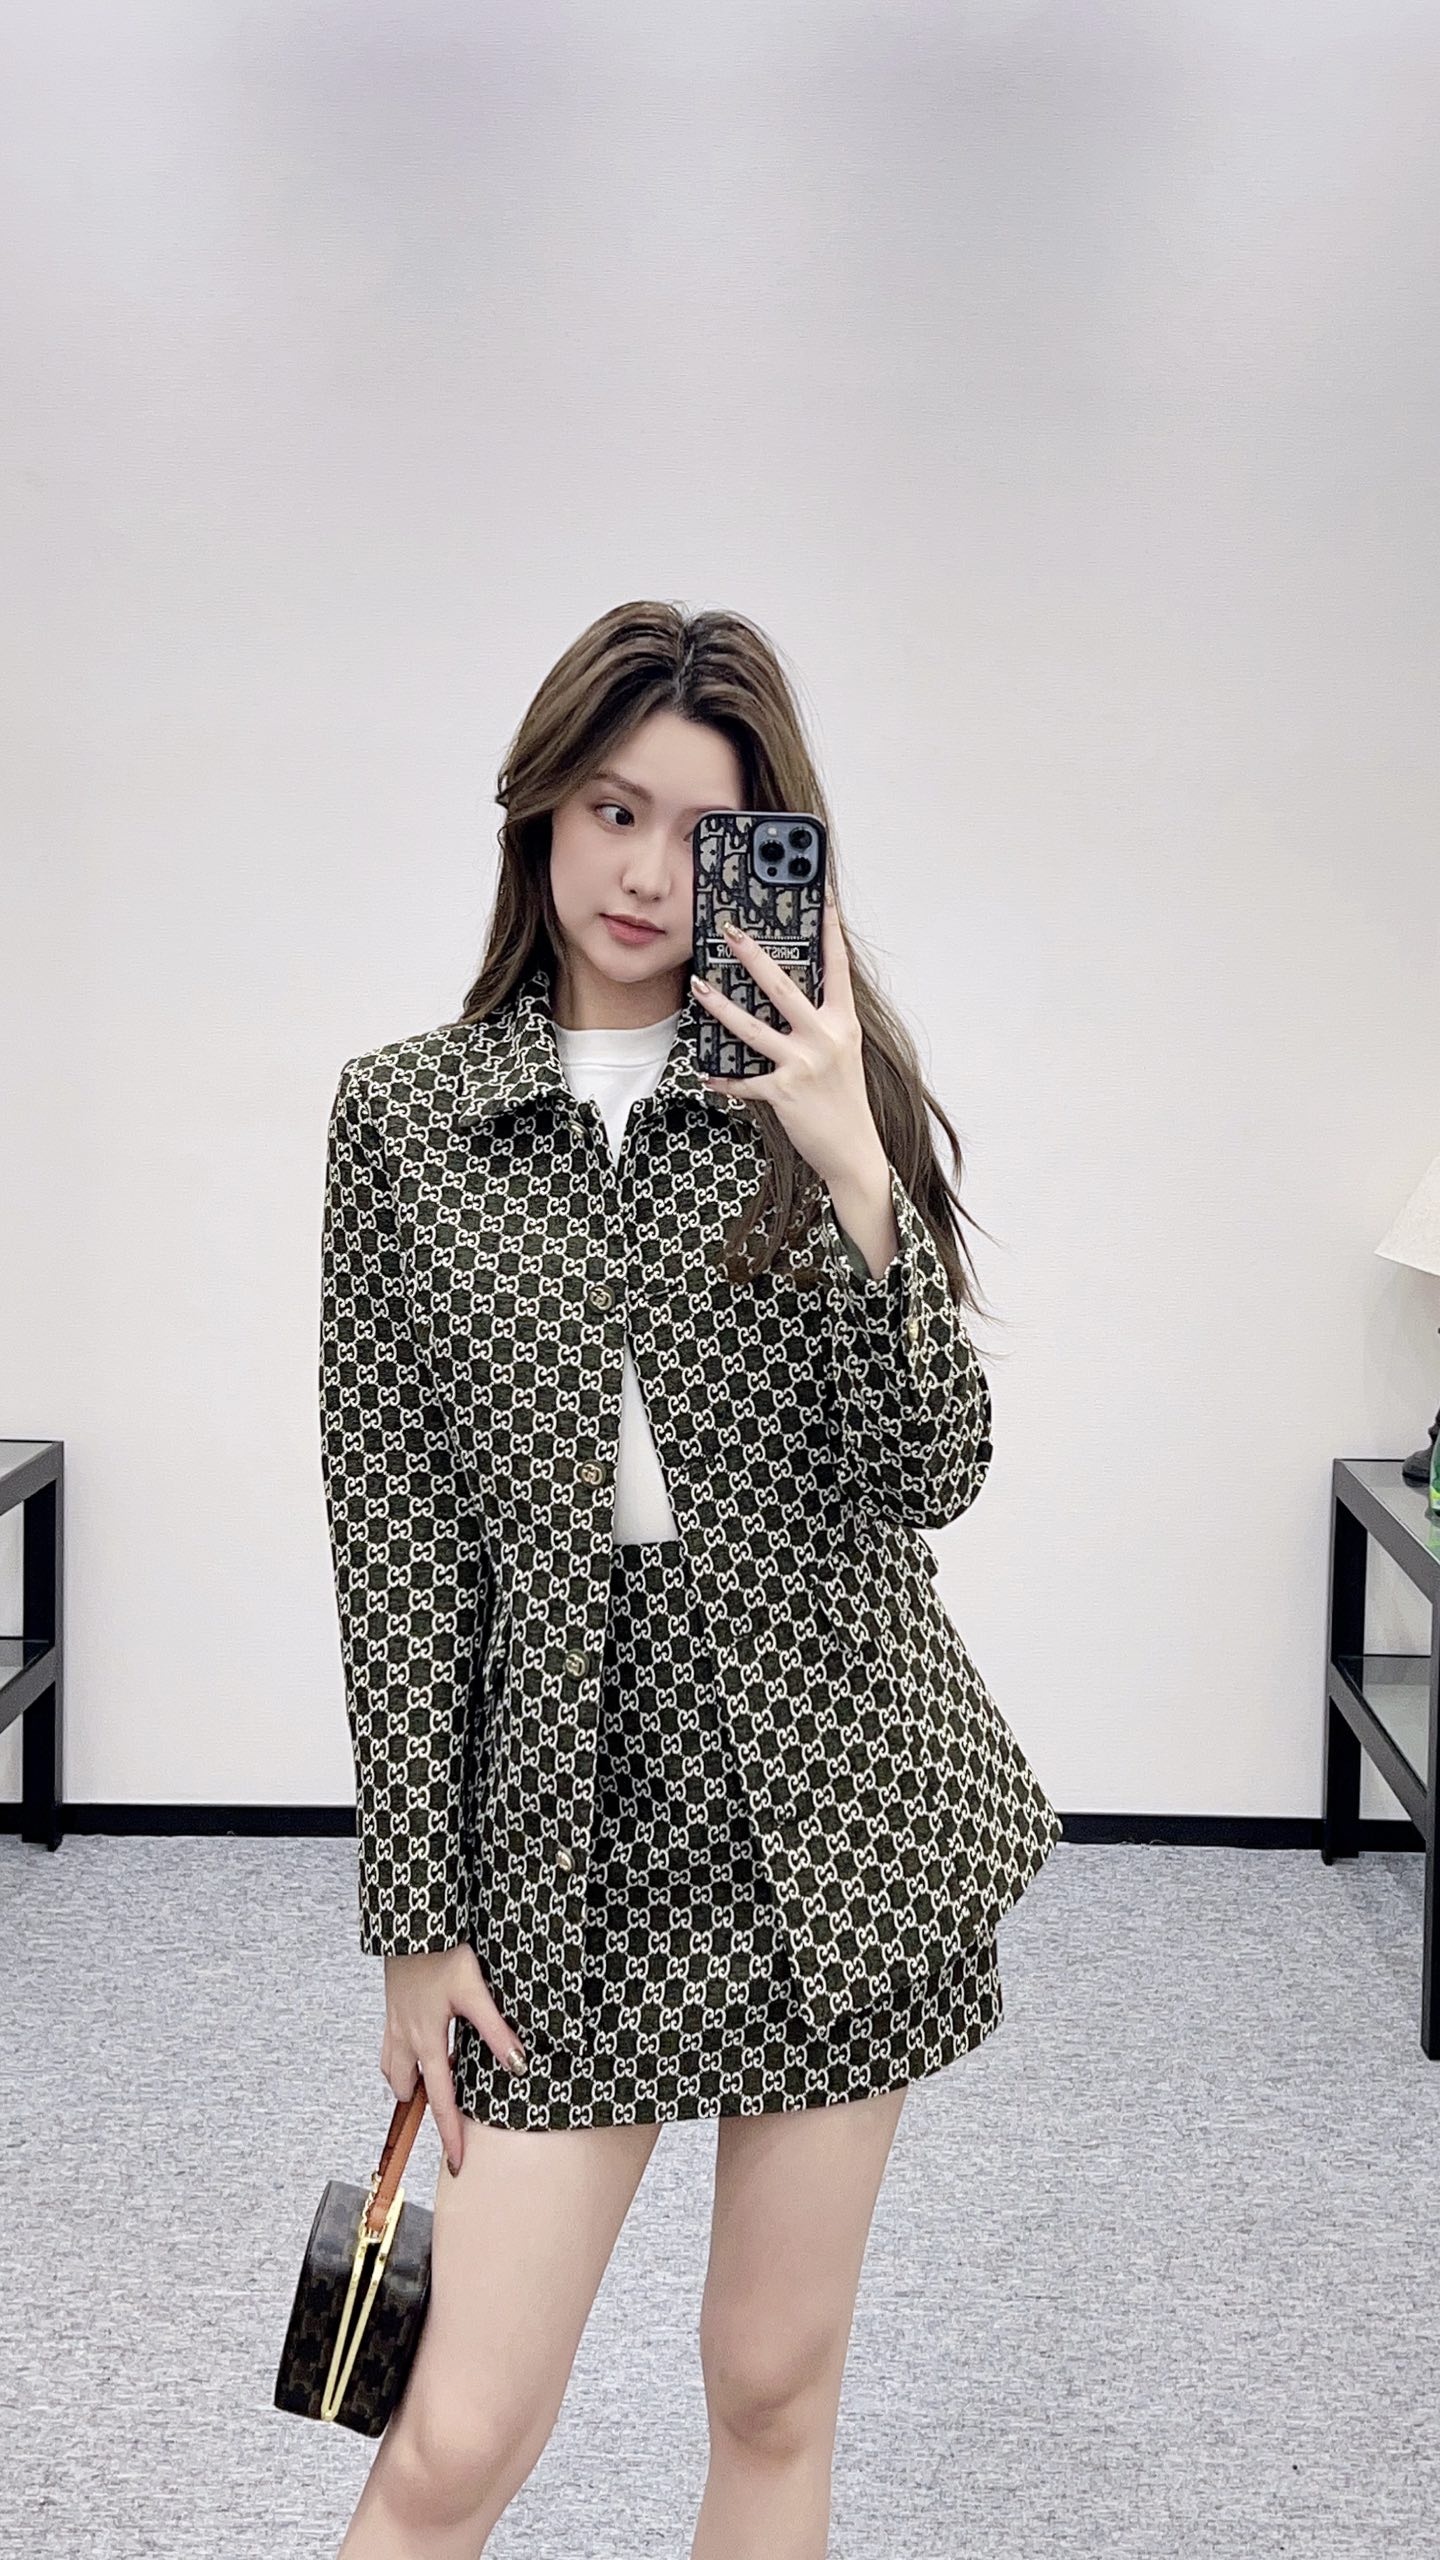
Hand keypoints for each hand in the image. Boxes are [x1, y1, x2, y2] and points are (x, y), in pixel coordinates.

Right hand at [382, 1946, 528, 2177]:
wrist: (410, 1920)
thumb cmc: (443, 1952)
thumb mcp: (474, 1992)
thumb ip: (496, 2030)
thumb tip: (518, 2064)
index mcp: (426, 2040)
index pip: (441, 2100)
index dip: (451, 2135)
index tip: (458, 2165)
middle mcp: (404, 2038)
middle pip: (408, 2090)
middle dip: (423, 2107)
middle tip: (448, 2116)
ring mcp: (393, 2023)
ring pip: (394, 2070)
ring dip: (411, 2082)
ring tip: (435, 2081)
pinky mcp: (391, 2007)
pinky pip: (390, 2047)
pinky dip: (403, 2058)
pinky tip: (422, 2046)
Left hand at [690, 885, 885, 1193]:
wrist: (854, 1149)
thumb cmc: (845, 1099)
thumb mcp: (843, 1052)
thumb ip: (822, 1024)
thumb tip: (787, 998)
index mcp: (844, 1023)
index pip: (837, 968)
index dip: (830, 932)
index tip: (823, 898)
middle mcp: (826, 1038)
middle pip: (782, 988)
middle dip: (753, 956)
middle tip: (730, 931)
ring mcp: (804, 1064)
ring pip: (752, 1028)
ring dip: (721, 1007)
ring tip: (700, 986)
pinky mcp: (784, 1092)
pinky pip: (745, 1080)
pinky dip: (725, 1079)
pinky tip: (708, 1075)